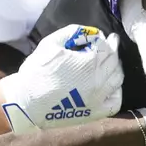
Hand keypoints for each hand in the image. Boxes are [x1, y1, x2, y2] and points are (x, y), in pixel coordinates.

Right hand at [1, 25, 122, 133]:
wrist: (27, 102)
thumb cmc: (37, 71)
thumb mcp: (50, 43)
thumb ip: (72, 32)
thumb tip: (89, 32)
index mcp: (89, 62)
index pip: (106, 47)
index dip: (105, 40)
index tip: (101, 37)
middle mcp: (99, 80)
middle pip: (114, 61)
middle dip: (112, 51)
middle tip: (110, 46)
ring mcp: (100, 98)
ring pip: (118, 79)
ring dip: (115, 68)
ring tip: (110, 63)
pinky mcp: (96, 112)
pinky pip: (115, 101)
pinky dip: (116, 91)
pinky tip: (110, 86)